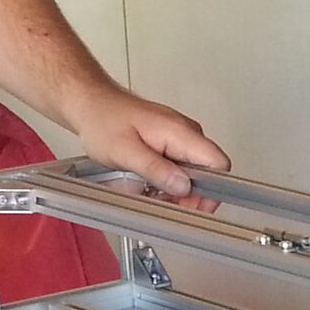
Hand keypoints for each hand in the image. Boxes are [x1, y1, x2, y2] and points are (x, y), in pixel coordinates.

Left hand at [68, 86, 227, 206]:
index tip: (190, 207)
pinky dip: (167, 182)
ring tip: (150, 193)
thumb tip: (183, 186)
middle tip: (163, 205)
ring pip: (193, 174)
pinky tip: (148, 185)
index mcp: (180, 132)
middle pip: (208, 173)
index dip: (210, 191)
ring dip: (176, 191)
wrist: (90, 103)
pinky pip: (180, 168)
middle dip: (189, 196)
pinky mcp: (170, 142)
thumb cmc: (102, 120)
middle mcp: (186, 133)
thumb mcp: (125, 151)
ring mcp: (179, 137)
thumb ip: (156, 169)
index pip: (218, 164)